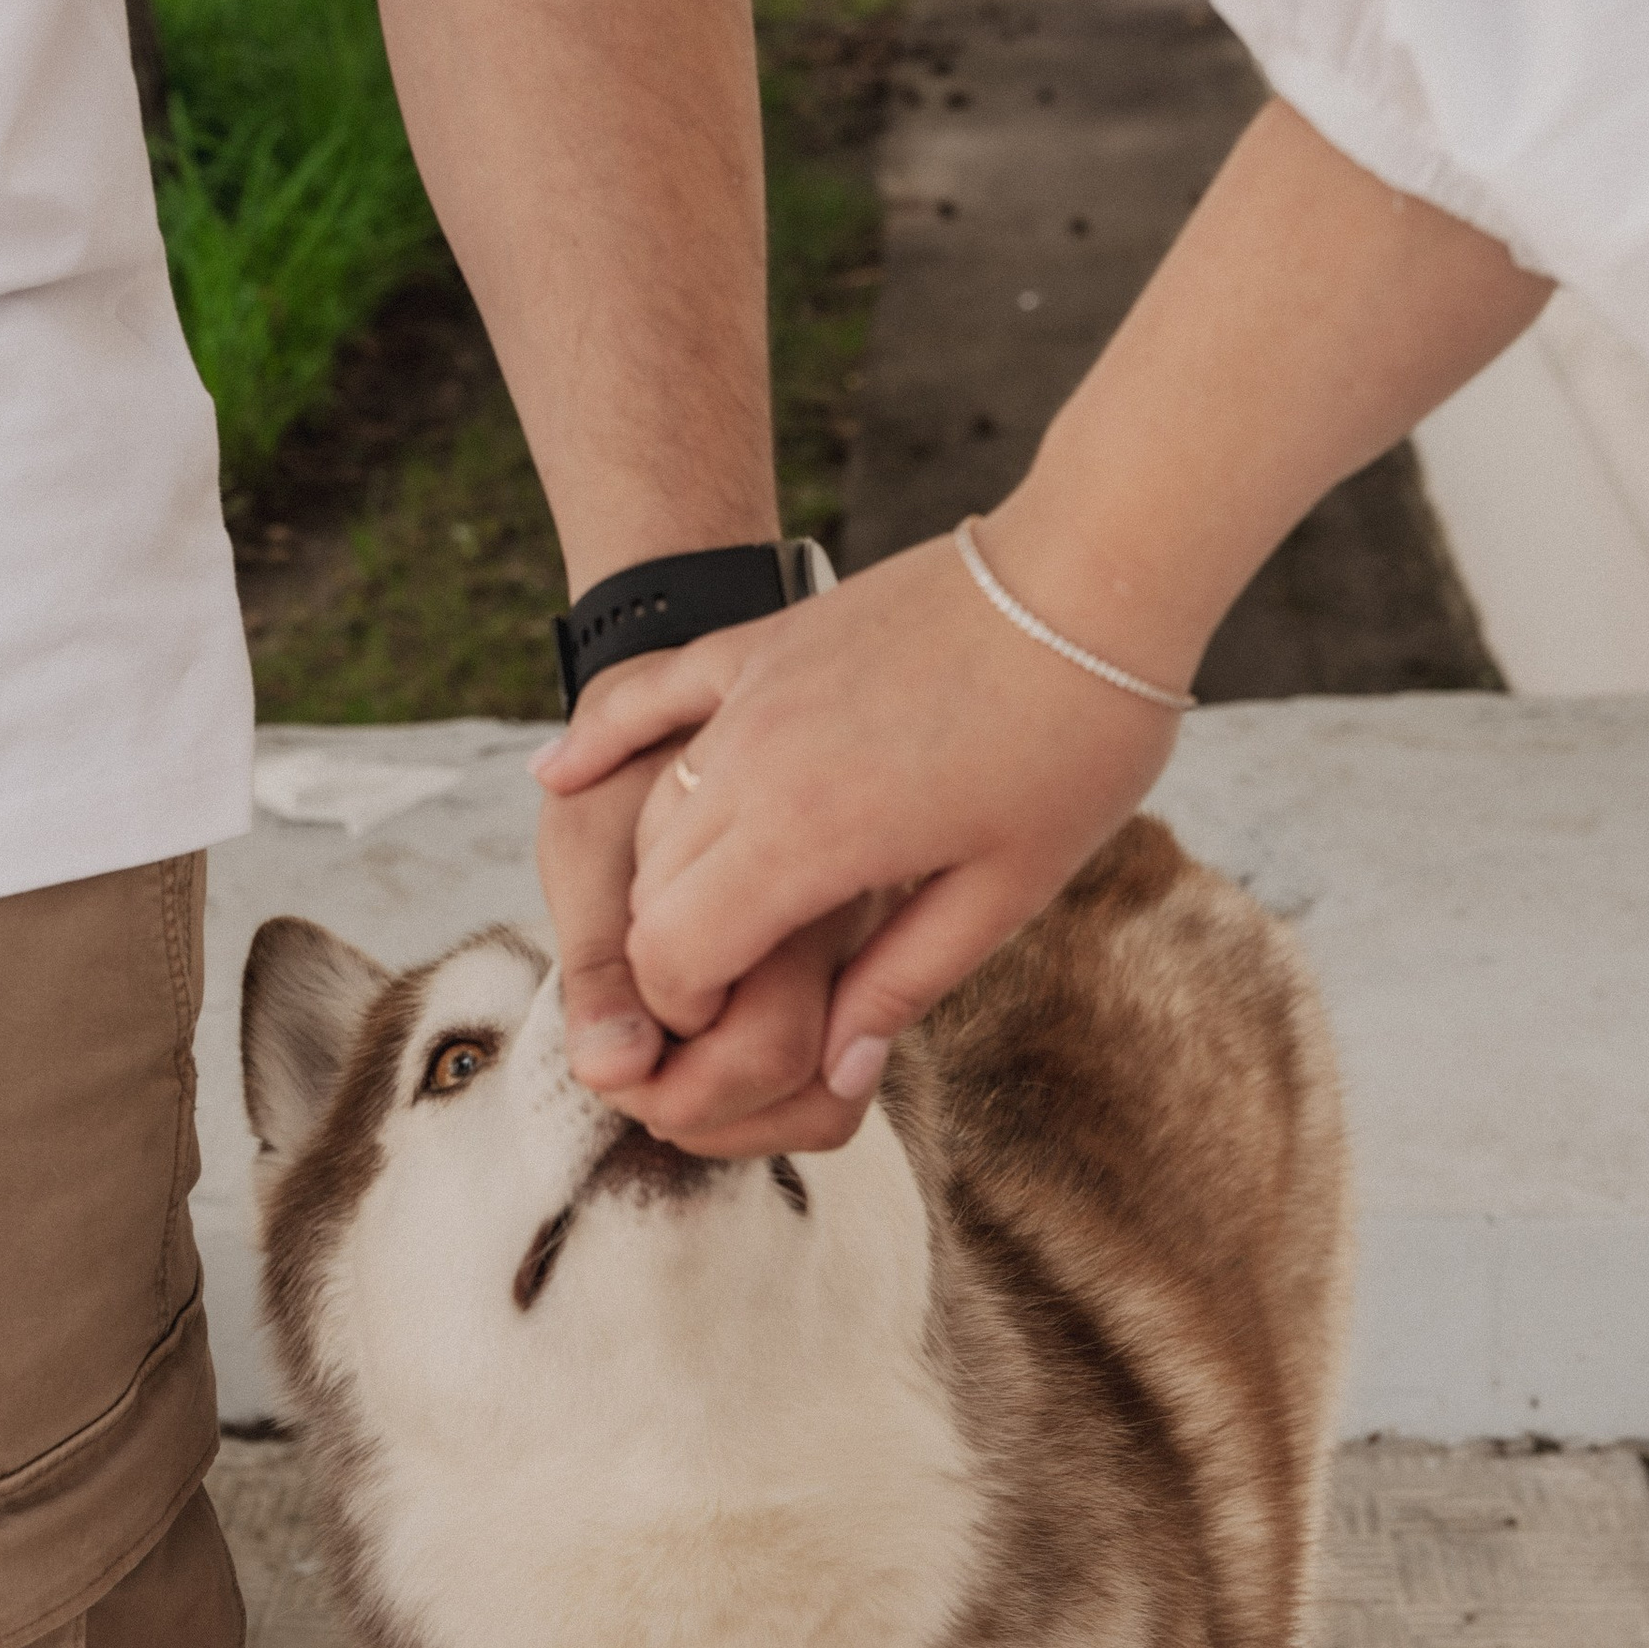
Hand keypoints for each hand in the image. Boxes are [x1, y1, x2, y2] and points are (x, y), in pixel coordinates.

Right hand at [534, 521, 1181, 1145]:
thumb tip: (835, 1071)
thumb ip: (903, 981)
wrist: (1089, 576)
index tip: (730, 1031)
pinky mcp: (765, 642)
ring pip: (654, 812)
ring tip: (719, 915)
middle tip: (735, 991)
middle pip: (653, 891)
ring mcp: (750, 696)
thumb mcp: (1005, 890)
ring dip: (668, 875)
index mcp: (811, 842)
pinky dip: (602, 743)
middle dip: (675, 956)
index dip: (688, 1011)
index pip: (677, 955)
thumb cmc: (1071, 744)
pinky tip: (559, 776)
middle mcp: (753, 767)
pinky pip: (651, 697)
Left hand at [537, 753, 882, 1146]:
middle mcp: (850, 931)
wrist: (686, 717)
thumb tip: (607, 1071)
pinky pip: (835, 1081)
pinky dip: (766, 1106)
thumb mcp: (587, 847)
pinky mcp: (850, 979)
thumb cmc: (622, 782)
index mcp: (795, 887)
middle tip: (623, 1086)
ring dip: (741, 1126)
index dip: (672, 1080)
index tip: (607, 1054)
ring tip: (657, 1092)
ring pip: (835, 1099)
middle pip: (814, 1084)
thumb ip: (599, 960)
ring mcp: (861, 958)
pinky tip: (695, 1073)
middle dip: (702, 1112)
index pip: (764, 1046)